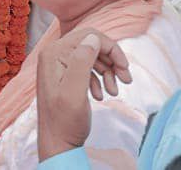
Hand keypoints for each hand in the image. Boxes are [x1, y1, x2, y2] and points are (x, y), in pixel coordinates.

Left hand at [36, 29, 131, 160]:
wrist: (58, 145)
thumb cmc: (64, 122)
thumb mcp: (74, 92)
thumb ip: (82, 62)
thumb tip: (93, 38)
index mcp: (54, 53)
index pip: (89, 36)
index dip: (111, 48)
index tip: (125, 67)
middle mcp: (54, 55)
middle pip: (92, 45)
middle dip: (112, 60)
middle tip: (126, 79)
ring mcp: (59, 65)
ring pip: (93, 57)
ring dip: (108, 71)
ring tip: (115, 91)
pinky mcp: (65, 76)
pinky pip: (89, 69)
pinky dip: (100, 80)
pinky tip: (102, 95)